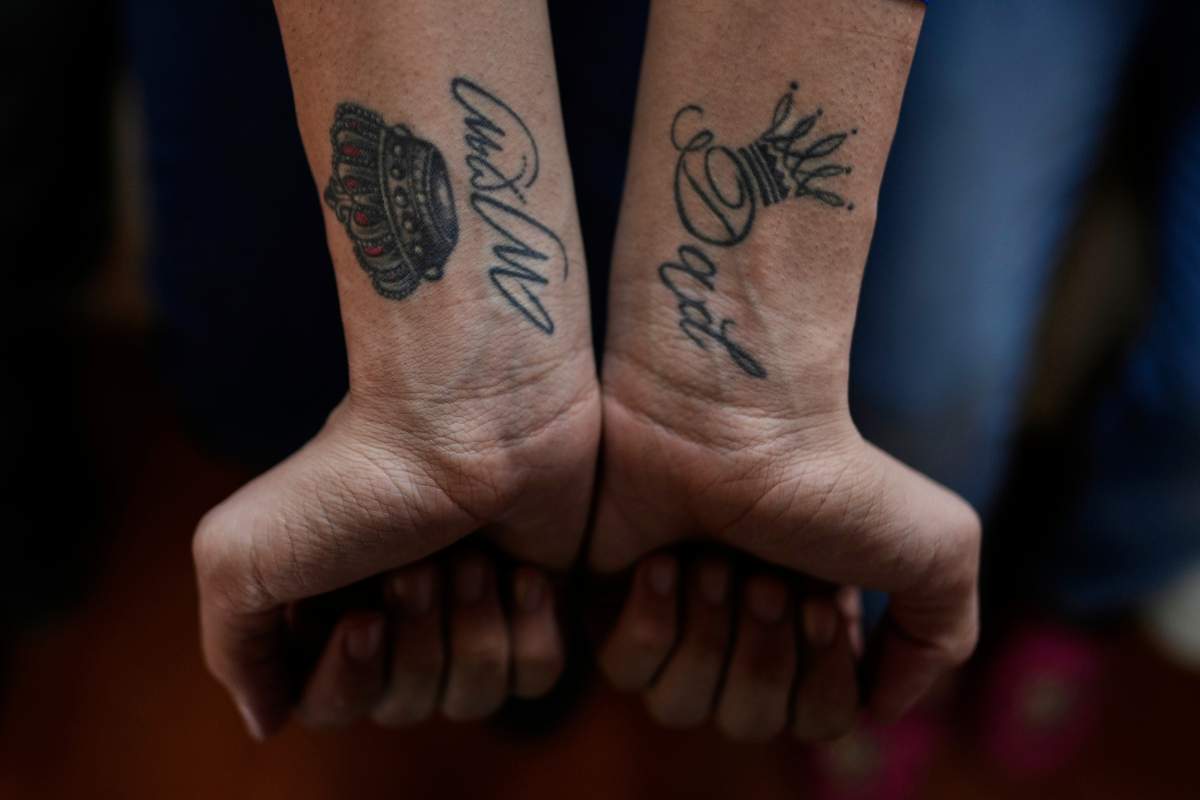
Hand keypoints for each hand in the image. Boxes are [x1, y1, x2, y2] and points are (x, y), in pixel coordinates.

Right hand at [194, 363, 598, 737]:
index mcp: (324, 606)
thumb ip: (233, 652)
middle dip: (414, 643)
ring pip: (472, 699)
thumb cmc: (354, 481)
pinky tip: (519, 571)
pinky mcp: (534, 598)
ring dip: (470, 630)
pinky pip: (534, 676)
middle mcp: (396, 611)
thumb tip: (267, 720)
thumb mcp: (239, 556)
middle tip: (414, 567)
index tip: (363, 618)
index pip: (331, 708)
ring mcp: (468, 606)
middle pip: (405, 706)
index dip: (350, 680)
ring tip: (470, 557)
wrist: (469, 419)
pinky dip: (527, 631)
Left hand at [590, 348, 979, 725]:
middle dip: (763, 652)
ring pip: (683, 708)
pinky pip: (626, 672)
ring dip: (709, 635)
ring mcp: (674, 618)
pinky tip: (666, 561)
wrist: (729, 414)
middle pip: (747, 724)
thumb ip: (939, 641)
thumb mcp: (937, 549)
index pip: (816, 722)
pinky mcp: (611, 601)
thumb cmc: (828, 475)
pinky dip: (654, 621)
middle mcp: (742, 628)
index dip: (821, 678)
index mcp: (812, 624)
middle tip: (765, 575)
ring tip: (715, 560)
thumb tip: (880, 706)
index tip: (823, 598)